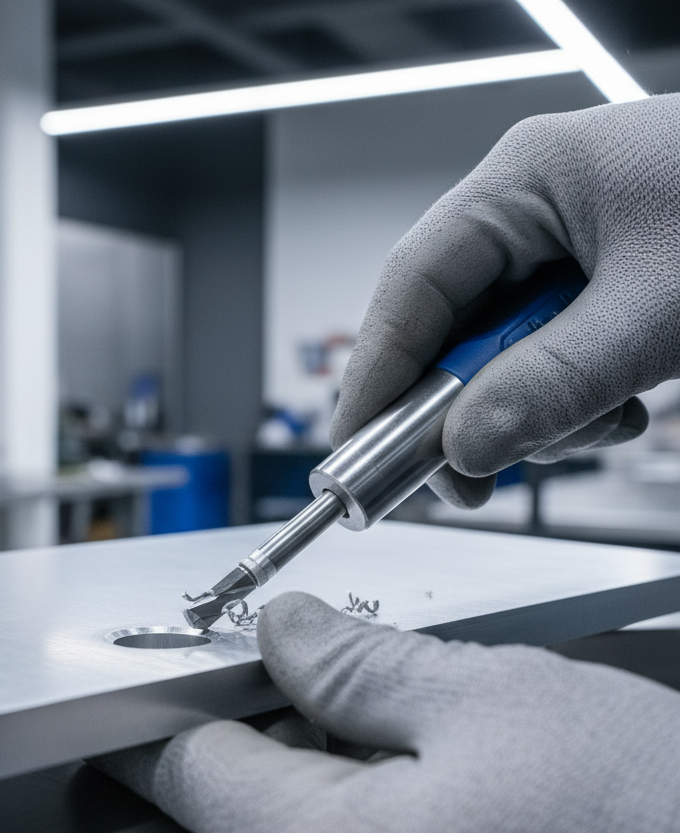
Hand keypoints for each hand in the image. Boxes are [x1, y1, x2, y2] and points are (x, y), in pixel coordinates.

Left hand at [94, 592, 679, 832]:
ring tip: (463, 781)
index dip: (176, 710)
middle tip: (376, 704)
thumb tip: (282, 633)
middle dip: (296, 747)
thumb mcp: (497, 704)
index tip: (168, 686)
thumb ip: (357, 664)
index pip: (191, 772)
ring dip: (357, 809)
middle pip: (258, 823)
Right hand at [332, 94, 679, 508]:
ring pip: (495, 355)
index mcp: (523, 182)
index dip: (375, 374)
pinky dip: (566, 402)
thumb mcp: (660, 309)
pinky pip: (543, 358)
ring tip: (591, 425)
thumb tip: (467, 447)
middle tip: (467, 478)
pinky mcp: (592, 287)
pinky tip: (614, 409)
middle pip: (447, 327)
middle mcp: (530, 213)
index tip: (354, 449)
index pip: (412, 287)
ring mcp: (561, 250)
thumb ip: (555, 380)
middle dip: (459, 410)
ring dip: (528, 412)